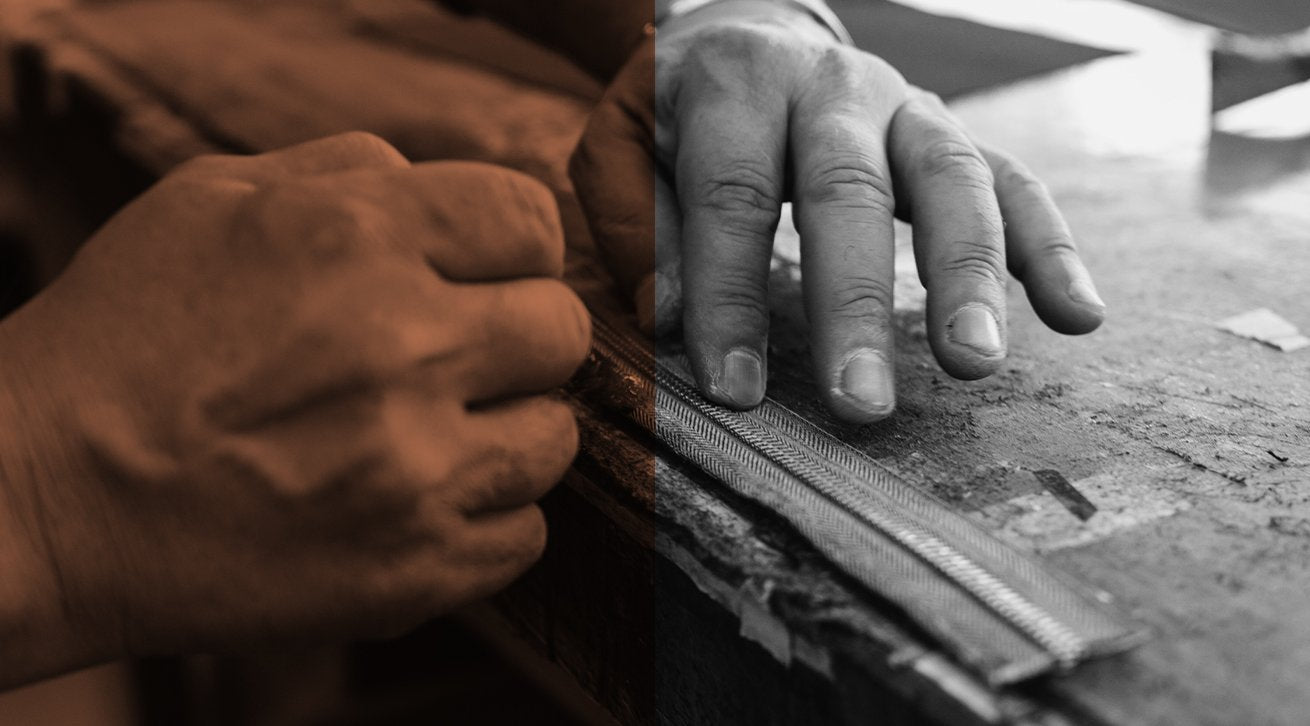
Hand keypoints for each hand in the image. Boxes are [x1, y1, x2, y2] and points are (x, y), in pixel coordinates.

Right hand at [0, 132, 589, 684]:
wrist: (44, 498)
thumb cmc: (124, 339)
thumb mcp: (213, 199)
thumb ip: (351, 172)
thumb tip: (449, 186)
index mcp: (359, 238)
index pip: (530, 223)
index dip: (512, 250)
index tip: (485, 276)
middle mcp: (403, 347)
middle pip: (561, 330)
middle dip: (517, 338)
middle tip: (457, 360)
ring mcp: (415, 469)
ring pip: (555, 437)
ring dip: (507, 432)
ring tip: (430, 436)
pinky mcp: (414, 570)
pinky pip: (526, 533)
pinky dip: (484, 519)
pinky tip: (416, 502)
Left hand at [571, 2, 1104, 422]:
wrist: (751, 32)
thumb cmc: (678, 113)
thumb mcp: (623, 147)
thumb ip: (638, 224)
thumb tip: (669, 319)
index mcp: (738, 82)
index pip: (733, 196)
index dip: (732, 295)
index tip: (734, 391)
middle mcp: (832, 87)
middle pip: (849, 192)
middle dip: (856, 304)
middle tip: (861, 404)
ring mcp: (905, 106)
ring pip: (952, 180)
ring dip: (969, 275)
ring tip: (976, 365)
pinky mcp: (951, 135)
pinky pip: (1014, 182)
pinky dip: (1049, 247)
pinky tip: (1079, 317)